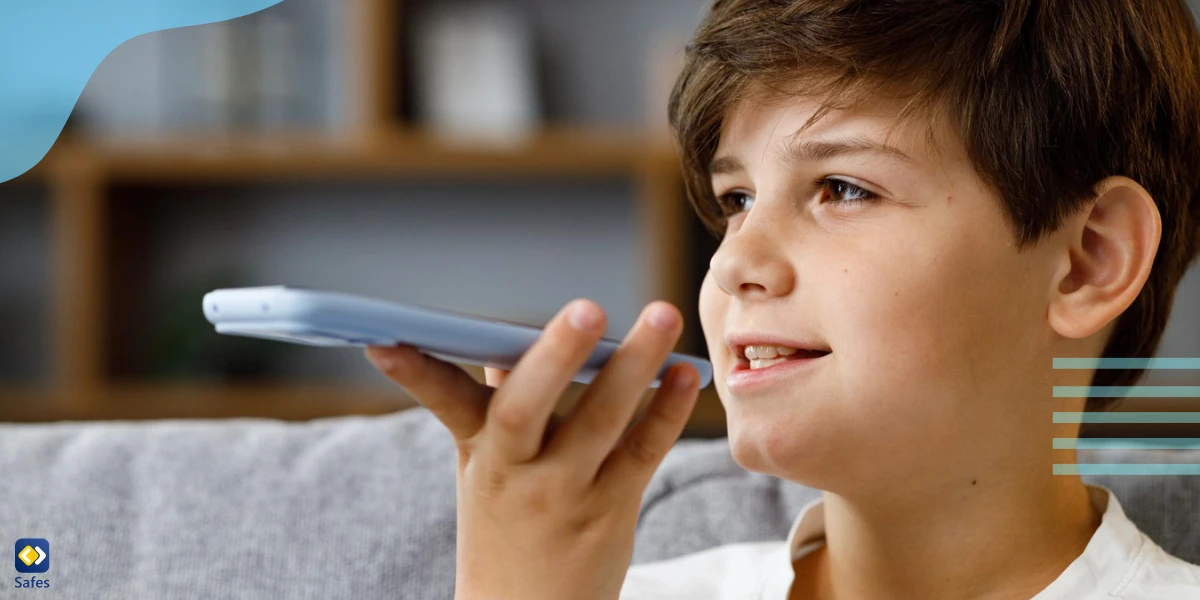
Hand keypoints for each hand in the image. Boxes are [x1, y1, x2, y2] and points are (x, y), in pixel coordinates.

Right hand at [365, 299, 700, 599]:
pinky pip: (643, 453)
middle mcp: (516, 470)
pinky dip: (667, 411)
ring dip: (634, 365)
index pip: (442, 400)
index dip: (415, 371)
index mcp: (478, 450)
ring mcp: (565, 492)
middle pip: (527, 407)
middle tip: (587, 308)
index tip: (384, 339)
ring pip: (601, 421)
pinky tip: (685, 375)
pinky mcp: (610, 509)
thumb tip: (503, 343)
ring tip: (662, 316)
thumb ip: (497, 403)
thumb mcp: (486, 467)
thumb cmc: (505, 527)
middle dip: (555, 355)